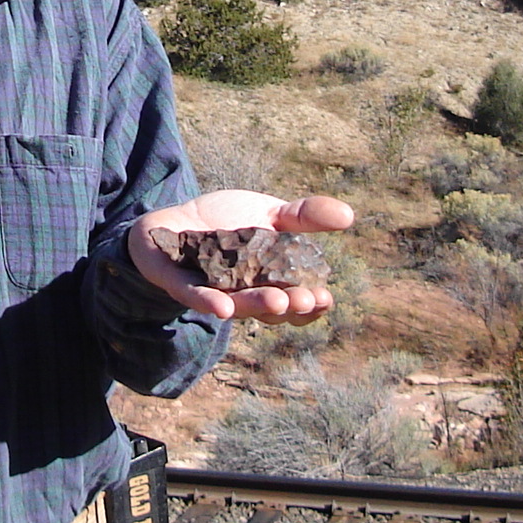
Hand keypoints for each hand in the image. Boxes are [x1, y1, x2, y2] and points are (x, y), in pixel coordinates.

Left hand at [126, 191, 353, 324]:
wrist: (172, 217)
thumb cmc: (225, 221)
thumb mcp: (269, 213)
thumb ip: (304, 216)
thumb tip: (349, 216)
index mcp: (267, 283)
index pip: (294, 303)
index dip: (310, 305)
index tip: (326, 298)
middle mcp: (241, 295)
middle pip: (268, 309)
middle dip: (289, 306)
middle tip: (307, 300)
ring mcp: (209, 291)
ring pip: (236, 305)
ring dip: (256, 306)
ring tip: (278, 303)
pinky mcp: (175, 282)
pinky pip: (193, 296)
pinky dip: (208, 302)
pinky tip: (223, 308)